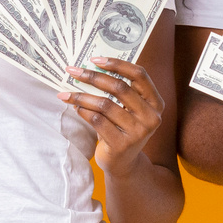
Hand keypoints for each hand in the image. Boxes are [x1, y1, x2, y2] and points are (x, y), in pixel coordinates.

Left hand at [60, 58, 165, 177]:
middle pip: (119, 87)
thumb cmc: (122, 129)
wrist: (124, 164)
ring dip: (82, 96)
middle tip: (73, 71)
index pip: (139, 75)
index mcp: (156, 102)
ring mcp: (138, 132)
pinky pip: (97, 121)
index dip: (118, 64)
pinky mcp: (122, 144)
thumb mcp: (129, 110)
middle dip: (93, 76)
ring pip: (105, 104)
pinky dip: (83, 112)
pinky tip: (76, 108)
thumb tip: (92, 66)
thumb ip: (120, 91)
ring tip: (67, 94)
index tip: (95, 59)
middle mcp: (151, 117)